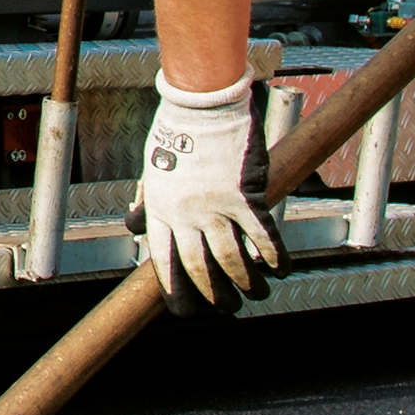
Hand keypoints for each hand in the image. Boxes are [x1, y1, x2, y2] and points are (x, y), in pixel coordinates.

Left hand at [140, 75, 281, 310]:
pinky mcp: (246, 195)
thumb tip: (133, 226)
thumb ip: (146, 201)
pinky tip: (281, 270)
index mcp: (160, 210)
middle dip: (216, 297)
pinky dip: (275, 258)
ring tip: (256, 293)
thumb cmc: (175, 130)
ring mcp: (216, 206)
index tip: (188, 313)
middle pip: (201, 269)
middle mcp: (185, 214)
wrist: (203, 101)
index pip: (166, 265)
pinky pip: (263, 236)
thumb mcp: (150, 167)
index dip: (178, 294)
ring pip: (234, 260)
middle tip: (228, 308)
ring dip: (248, 283)